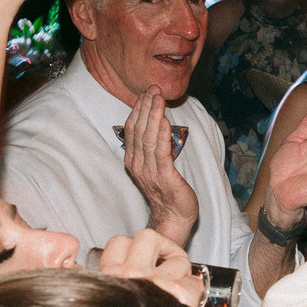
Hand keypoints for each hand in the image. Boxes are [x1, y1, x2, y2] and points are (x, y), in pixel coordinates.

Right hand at [91, 227, 201, 306]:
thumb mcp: (104, 301)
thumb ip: (111, 283)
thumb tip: (112, 272)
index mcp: (108, 277)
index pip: (118, 243)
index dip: (133, 246)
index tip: (141, 255)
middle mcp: (129, 276)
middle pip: (149, 237)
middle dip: (163, 247)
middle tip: (166, 262)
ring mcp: (155, 283)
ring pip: (177, 259)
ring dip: (181, 270)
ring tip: (178, 285)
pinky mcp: (178, 294)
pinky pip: (194, 282)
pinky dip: (195, 291)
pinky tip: (188, 301)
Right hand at [121, 90, 198, 246]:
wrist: (174, 217)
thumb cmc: (167, 191)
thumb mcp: (155, 166)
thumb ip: (151, 148)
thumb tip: (155, 125)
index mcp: (134, 160)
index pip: (132, 129)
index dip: (138, 110)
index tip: (146, 93)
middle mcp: (138, 164)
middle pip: (139, 130)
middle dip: (146, 107)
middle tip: (153, 88)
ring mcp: (150, 171)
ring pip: (148, 138)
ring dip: (154, 116)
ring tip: (158, 98)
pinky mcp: (165, 177)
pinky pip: (161, 153)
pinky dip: (162, 136)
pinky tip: (164, 122)